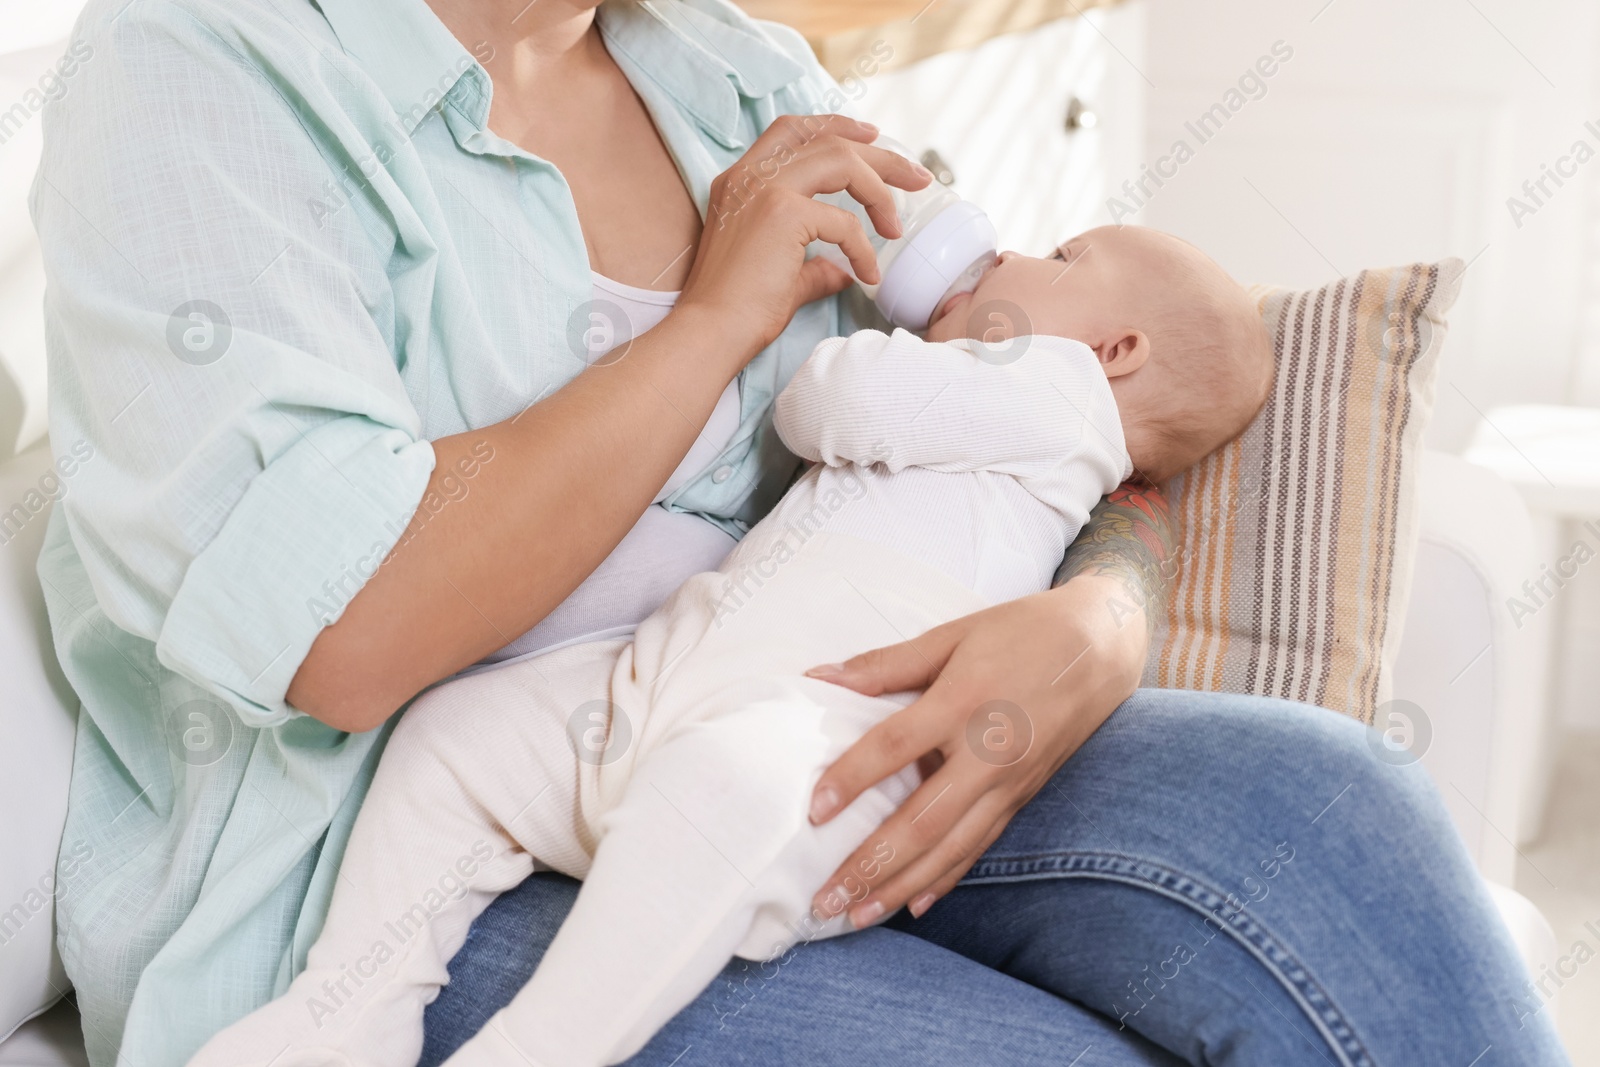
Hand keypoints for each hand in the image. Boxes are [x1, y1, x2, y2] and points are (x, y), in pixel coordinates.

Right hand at [678, 114, 931, 358]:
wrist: (711, 331)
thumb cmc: (738, 310)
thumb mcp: (782, 274)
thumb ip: (814, 265)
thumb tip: (845, 271)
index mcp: (741, 180)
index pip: (793, 130)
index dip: (837, 126)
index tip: (873, 137)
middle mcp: (749, 174)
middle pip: (828, 138)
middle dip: (879, 154)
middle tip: (917, 177)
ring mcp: (764, 188)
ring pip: (841, 158)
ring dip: (880, 187)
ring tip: (897, 224)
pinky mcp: (782, 213)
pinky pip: (843, 221)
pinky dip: (863, 247)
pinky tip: (867, 274)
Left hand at [804, 575, 1146, 927]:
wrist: (1101, 646)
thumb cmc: (1022, 632)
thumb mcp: (953, 634)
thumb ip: (886, 663)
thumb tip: (820, 675)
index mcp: (964, 701)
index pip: (896, 746)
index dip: (852, 778)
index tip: (814, 811)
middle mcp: (988, 752)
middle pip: (921, 821)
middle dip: (870, 866)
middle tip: (825, 898)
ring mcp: (1009, 782)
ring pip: (949, 847)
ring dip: (900, 886)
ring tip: (856, 917)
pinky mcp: (1023, 797)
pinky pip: (980, 846)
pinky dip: (946, 878)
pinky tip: (915, 904)